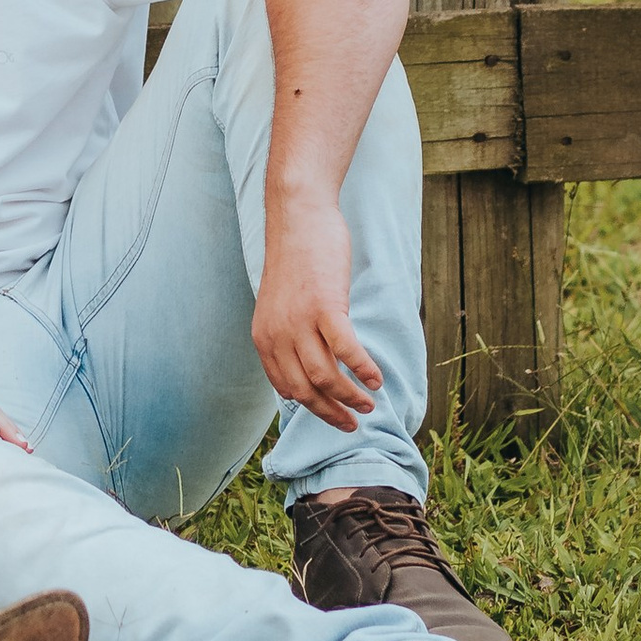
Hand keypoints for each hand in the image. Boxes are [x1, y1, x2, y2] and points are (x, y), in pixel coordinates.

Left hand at [252, 184, 380, 429]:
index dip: (311, 408)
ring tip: (369, 403)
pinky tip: (377, 378)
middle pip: (304, 390)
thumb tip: (311, 366)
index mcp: (263, 337)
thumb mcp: (281, 305)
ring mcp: (299, 321)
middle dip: (331, 413)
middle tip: (354, 423)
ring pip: (325, 377)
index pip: (286, 387)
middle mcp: (277, 334)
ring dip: (349, 397)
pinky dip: (363, 369)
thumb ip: (290, 335)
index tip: (333, 416)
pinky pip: (346, 350)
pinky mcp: (325, 306)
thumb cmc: (297, 260)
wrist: (298, 217)